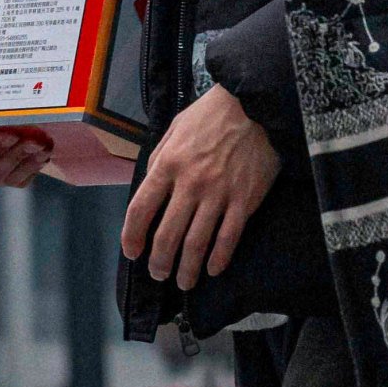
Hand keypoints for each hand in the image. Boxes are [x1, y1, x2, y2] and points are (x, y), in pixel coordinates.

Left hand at [121, 84, 280, 290]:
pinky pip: (229, 237)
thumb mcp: (175, 128)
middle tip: (159, 275)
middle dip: (159, 261)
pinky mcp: (245, 201)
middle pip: (167, 234)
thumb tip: (149, 186)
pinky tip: (213, 269)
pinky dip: (219, 258)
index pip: (140, 210)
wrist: (256, 104)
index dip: (132, 236)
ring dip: (187, 268)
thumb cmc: (213, 114)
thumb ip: (160, 158)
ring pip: (197, 243)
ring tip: (183, 281)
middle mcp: (190, 184)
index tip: (132, 251)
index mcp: (167, 165)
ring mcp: (219, 195)